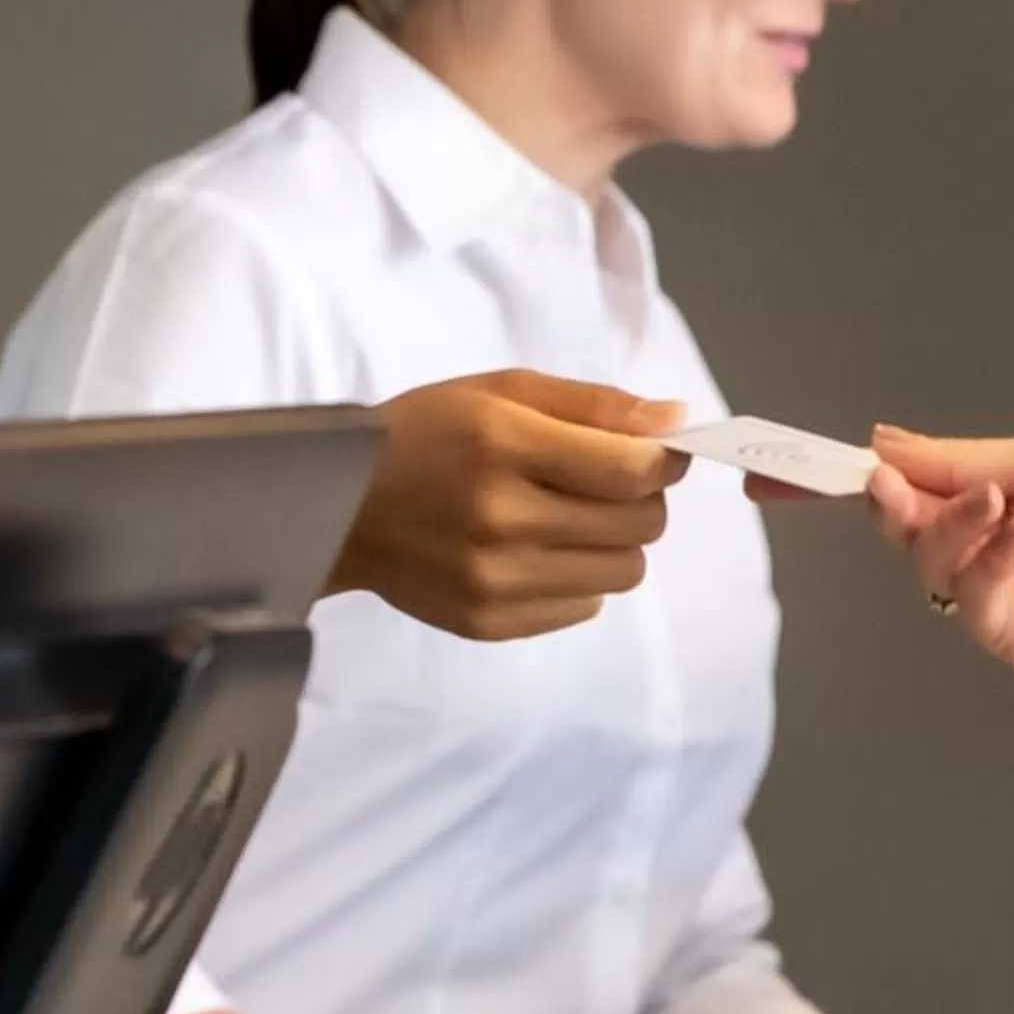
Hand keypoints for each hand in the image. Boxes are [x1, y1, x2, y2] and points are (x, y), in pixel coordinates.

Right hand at [323, 369, 689, 640]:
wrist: (337, 507)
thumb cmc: (424, 434)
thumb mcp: (498, 391)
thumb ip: (592, 404)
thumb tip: (676, 421)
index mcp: (503, 445)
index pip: (631, 470)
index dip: (661, 462)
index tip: (652, 455)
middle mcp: (500, 518)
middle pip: (639, 525)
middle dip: (636, 500)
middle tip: (599, 485)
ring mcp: (493, 579)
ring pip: (623, 573)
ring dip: (611, 544)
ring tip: (566, 521)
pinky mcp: (488, 622)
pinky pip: (583, 607)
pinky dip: (575, 580)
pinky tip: (532, 553)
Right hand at [865, 428, 1013, 691]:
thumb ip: (955, 459)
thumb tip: (882, 443)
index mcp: (989, 491)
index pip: (915, 482)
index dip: (882, 474)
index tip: (854, 462)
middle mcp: (981, 540)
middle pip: (905, 524)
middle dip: (894, 503)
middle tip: (891, 487)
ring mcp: (989, 587)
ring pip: (928, 559)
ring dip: (950, 526)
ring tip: (994, 506)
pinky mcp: (1001, 630)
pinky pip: (967, 595)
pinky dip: (987, 562)